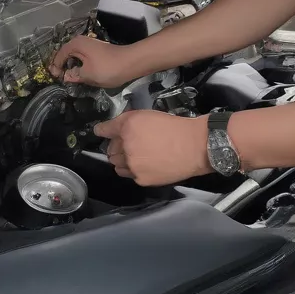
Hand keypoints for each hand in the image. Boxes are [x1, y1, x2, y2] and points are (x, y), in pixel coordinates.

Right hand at [49, 35, 133, 88]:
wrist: (131, 62)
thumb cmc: (107, 68)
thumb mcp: (87, 75)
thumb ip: (74, 75)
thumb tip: (66, 76)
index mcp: (75, 45)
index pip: (59, 55)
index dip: (55, 67)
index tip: (55, 78)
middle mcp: (81, 41)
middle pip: (66, 53)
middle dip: (61, 65)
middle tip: (59, 77)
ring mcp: (89, 44)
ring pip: (74, 55)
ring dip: (70, 65)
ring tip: (68, 76)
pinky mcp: (96, 50)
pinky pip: (82, 56)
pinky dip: (79, 64)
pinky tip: (80, 72)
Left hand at [94, 111, 209, 185]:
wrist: (194, 147)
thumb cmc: (173, 127)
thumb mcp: (148, 115)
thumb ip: (128, 121)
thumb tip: (114, 128)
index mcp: (127, 127)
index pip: (105, 130)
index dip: (101, 131)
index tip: (100, 132)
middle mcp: (125, 146)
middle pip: (109, 150)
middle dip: (117, 146)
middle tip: (131, 144)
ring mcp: (132, 165)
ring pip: (117, 164)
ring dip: (123, 160)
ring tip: (138, 156)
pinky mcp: (140, 179)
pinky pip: (130, 174)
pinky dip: (134, 170)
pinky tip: (147, 164)